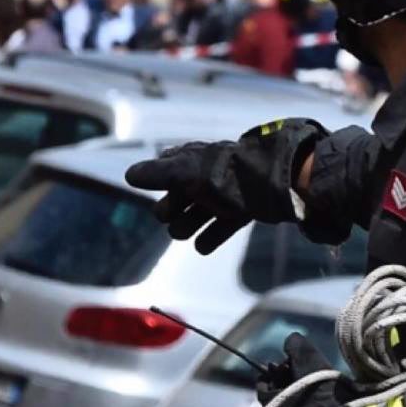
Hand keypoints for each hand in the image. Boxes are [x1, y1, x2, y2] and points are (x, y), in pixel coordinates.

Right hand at [125, 119, 324, 252]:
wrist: (276, 184)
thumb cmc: (226, 174)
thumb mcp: (187, 172)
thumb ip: (158, 174)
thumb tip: (130, 175)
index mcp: (194, 160)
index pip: (169, 169)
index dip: (160, 180)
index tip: (156, 188)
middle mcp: (210, 174)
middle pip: (182, 195)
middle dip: (173, 207)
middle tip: (169, 217)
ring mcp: (228, 192)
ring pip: (201, 211)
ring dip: (188, 223)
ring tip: (181, 233)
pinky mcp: (246, 209)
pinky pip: (224, 224)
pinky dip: (212, 235)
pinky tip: (201, 247)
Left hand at [258, 334, 368, 406]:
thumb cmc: (323, 399)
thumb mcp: (309, 363)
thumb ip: (297, 346)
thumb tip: (291, 340)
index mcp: (271, 406)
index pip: (263, 384)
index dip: (274, 370)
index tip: (287, 362)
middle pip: (283, 397)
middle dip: (294, 382)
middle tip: (311, 371)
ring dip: (310, 396)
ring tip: (330, 386)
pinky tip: (341, 404)